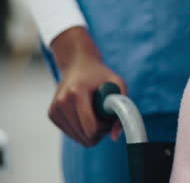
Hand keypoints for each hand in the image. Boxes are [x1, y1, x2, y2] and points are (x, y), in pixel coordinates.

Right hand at [48, 27, 126, 146]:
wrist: (78, 64)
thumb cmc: (100, 75)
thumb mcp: (118, 84)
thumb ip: (123, 109)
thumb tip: (115, 137)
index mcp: (77, 93)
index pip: (91, 129)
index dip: (105, 129)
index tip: (109, 117)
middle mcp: (61, 102)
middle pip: (85, 137)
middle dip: (99, 131)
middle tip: (104, 115)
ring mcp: (54, 109)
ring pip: (78, 138)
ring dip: (90, 131)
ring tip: (95, 113)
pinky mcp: (51, 114)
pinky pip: (71, 134)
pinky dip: (81, 128)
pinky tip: (85, 114)